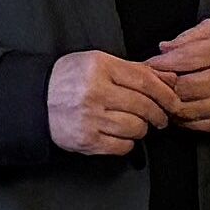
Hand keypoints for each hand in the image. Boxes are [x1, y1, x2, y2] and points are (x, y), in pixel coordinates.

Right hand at [46, 49, 175, 154]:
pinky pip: (123, 146)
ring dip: (142, 128)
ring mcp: (90, 118)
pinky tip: (121, 134)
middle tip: (161, 117)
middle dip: (159, 114)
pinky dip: (128, 143)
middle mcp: (95, 91)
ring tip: (137, 124)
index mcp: (100, 67)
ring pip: (136, 128)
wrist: (36, 101)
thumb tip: (171, 79)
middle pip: (144, 106)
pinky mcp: (87, 140)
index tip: (173, 101)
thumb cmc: (71, 80)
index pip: (145, 81)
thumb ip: (135, 70)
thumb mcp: (99, 63)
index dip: (165, 93)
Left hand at [150, 17, 209, 130]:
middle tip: (154, 88)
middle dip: (166, 89)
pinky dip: (191, 123)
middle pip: (187, 88)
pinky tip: (183, 117)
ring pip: (195, 109)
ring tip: (166, 102)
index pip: (183, 61)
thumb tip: (163, 49)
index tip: (149, 67)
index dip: (161, 66)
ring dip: (175, 108)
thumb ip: (190, 37)